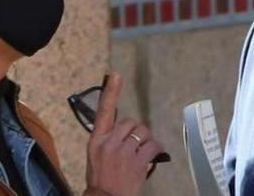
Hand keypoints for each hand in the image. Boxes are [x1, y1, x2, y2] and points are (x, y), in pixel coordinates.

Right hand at [84, 72, 165, 195]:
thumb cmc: (101, 178)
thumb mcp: (96, 155)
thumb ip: (109, 140)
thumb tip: (126, 131)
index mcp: (96, 140)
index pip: (104, 111)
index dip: (111, 92)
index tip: (116, 75)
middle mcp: (109, 143)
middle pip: (130, 122)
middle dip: (136, 132)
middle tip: (135, 145)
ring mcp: (123, 152)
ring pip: (143, 133)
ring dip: (146, 140)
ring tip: (143, 152)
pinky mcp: (137, 162)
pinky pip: (152, 146)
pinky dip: (156, 149)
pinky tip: (155, 155)